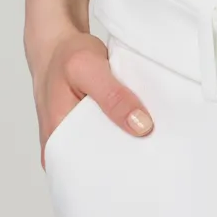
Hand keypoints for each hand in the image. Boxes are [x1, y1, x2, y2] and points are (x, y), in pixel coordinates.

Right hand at [32, 28, 153, 168]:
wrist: (57, 44)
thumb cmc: (65, 56)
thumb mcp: (87, 68)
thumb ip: (113, 96)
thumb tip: (142, 127)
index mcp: (57, 141)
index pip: (91, 171)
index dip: (120, 171)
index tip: (149, 165)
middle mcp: (64, 148)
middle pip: (102, 164)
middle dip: (128, 159)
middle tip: (159, 154)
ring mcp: (77, 139)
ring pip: (108, 150)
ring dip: (129, 144)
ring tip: (155, 143)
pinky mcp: (88, 129)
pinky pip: (110, 136)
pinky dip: (126, 131)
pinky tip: (143, 128)